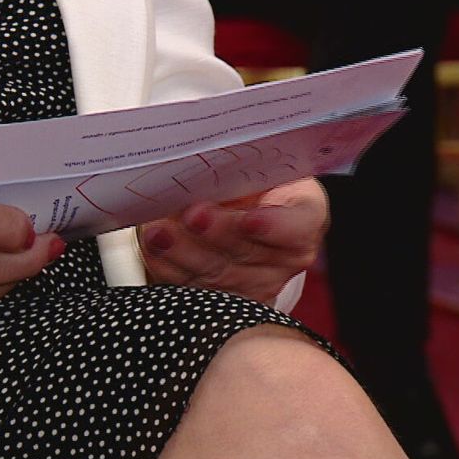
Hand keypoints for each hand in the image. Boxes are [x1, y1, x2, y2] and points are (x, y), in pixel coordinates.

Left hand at [137, 177, 328, 305]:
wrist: (241, 204)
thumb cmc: (252, 178)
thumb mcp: (256, 162)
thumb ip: (239, 166)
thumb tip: (206, 162)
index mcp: (304, 214)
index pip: (297, 225)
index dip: (274, 226)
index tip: (250, 220)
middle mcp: (285, 256)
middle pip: (249, 251)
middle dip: (217, 233)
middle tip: (192, 215)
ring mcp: (254, 281)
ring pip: (216, 273)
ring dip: (184, 252)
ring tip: (160, 232)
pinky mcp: (222, 296)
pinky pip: (191, 285)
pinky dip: (168, 265)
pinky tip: (154, 247)